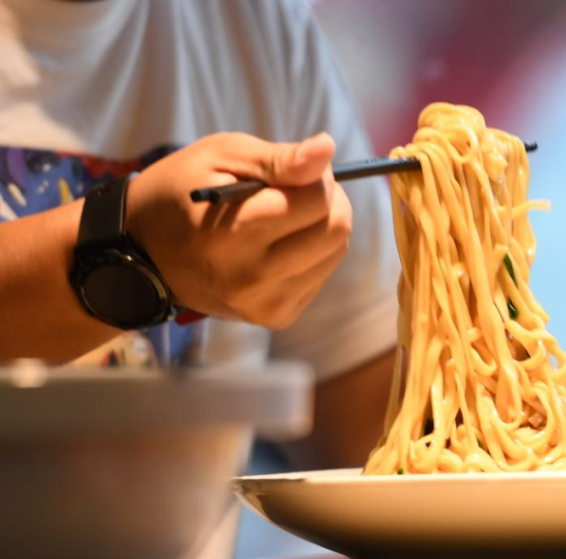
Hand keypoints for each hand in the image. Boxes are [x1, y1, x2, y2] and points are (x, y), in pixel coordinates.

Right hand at [125, 131, 351, 328]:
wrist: (143, 255)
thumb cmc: (181, 192)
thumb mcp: (221, 156)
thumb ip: (279, 158)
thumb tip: (328, 149)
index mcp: (235, 233)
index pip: (318, 201)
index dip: (317, 177)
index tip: (294, 171)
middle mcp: (252, 278)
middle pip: (337, 230)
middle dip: (327, 201)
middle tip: (296, 191)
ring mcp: (265, 304)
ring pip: (336, 253)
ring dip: (320, 227)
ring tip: (281, 219)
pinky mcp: (275, 317)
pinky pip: (320, 275)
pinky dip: (309, 254)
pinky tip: (275, 247)